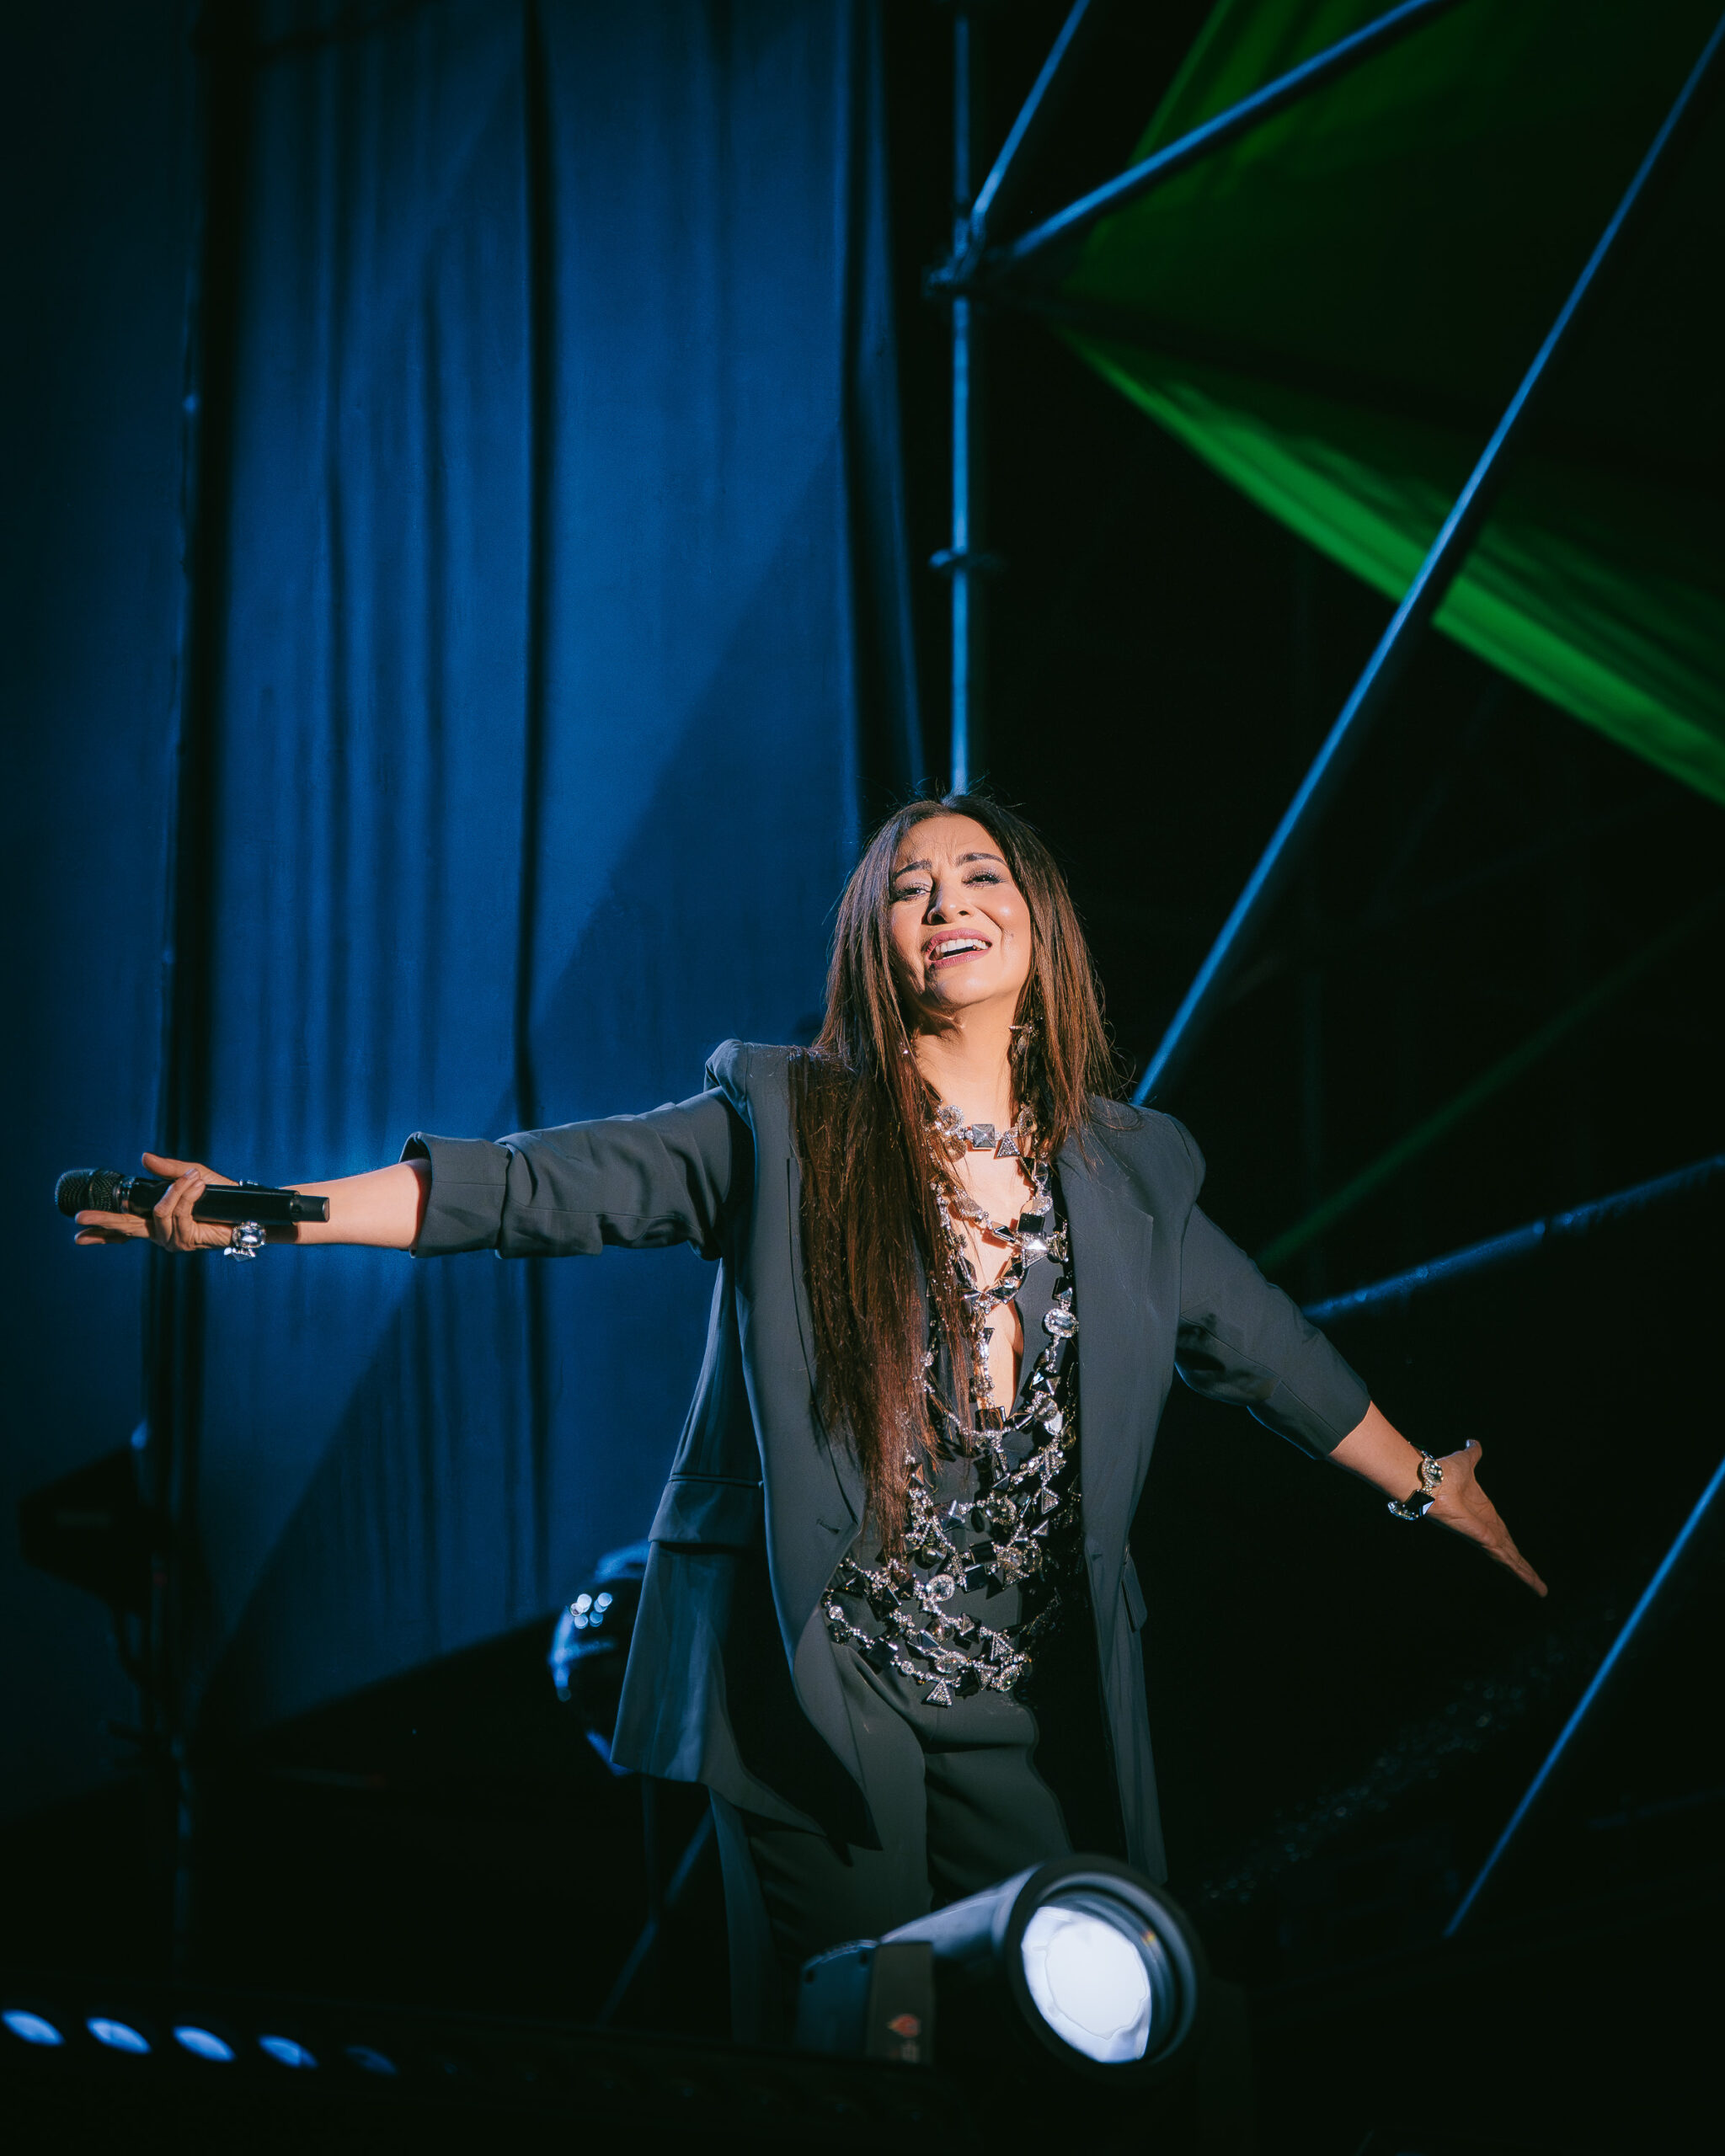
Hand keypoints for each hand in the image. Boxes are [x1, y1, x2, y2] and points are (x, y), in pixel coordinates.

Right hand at [74, 1152, 240, 1254]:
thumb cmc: (222, 1195)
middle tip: (80, 1219)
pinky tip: (199, 1186)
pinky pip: (179, 1212)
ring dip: (178, 1191)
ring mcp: (173, 1239)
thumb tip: (143, 1158)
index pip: (125, 1228)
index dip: (102, 1231)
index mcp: (158, 1220)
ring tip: (195, 1179)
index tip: (78, 1233)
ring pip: (160, 1212)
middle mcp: (161, 1233)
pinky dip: (188, 1195)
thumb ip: (167, 1170)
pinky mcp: (187, 1240)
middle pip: (126, 1229)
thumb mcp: (191, 1175)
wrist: (248, 1209)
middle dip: (104, 1222)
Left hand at [1426, 1439, 1546, 1596]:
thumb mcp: (1466, 1462)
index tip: (1519, 1557)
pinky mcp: (1482, 1538)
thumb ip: (1472, 1454)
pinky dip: (1518, 1569)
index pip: (1502, 1535)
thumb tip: (1474, 1443)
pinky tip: (1530, 1580)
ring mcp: (1483, 1536)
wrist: (1429, 1480)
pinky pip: (1503, 1556)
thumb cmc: (1443, 1473)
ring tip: (1540, 1589)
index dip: (1513, 1546)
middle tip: (1538, 1585)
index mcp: (1483, 1513)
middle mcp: (1484, 1528)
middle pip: (1509, 1552)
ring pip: (1509, 1559)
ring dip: (1525, 1574)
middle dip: (1523, 1569)